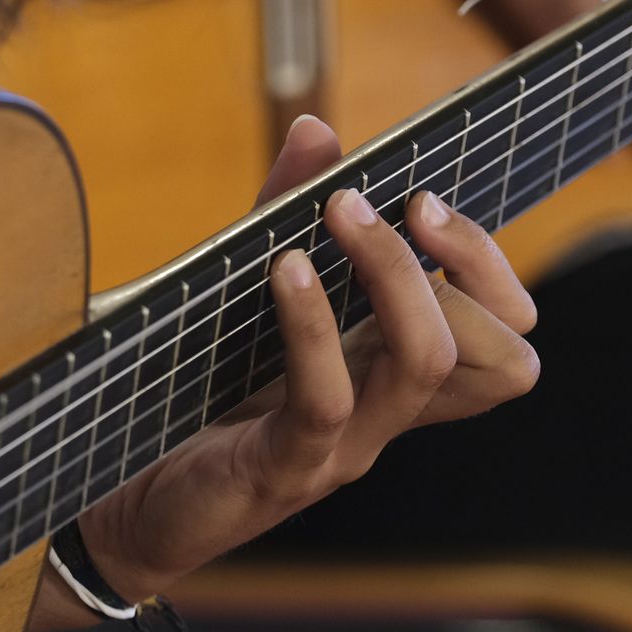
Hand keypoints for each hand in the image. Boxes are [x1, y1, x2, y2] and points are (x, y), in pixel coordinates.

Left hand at [28, 117, 537, 630]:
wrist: (123, 500)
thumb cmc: (194, 393)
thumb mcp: (248, 291)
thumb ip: (287, 214)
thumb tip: (318, 131)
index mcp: (395, 370)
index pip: (509, 329)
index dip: (491, 262)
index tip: (424, 198)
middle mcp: (390, 411)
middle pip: (507, 354)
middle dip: (474, 261)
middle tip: (407, 204)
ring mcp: (347, 447)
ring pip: (429, 362)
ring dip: (394, 272)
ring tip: (341, 212)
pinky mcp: (286, 469)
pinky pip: (327, 397)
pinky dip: (312, 323)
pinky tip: (283, 269)